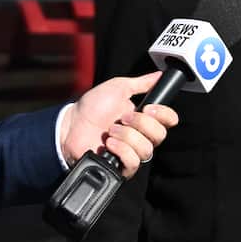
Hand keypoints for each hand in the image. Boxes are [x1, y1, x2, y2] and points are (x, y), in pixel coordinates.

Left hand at [60, 71, 178, 178]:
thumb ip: (141, 83)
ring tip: (111, 131)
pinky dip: (122, 151)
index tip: (148, 107)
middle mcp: (141, 136)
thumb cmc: (92, 107)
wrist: (72, 124)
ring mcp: (132, 152)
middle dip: (141, 124)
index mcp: (144, 118)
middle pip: (160, 135)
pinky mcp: (121, 166)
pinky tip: (110, 144)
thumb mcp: (118, 88)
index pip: (169, 120)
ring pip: (146, 149)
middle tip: (123, 118)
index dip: (163, 114)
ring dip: (128, 137)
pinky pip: (133, 163)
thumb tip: (160, 75)